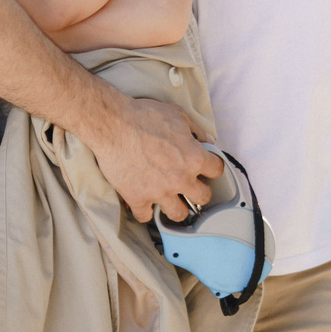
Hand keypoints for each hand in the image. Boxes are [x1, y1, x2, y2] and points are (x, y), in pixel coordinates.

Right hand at [86, 95, 219, 223]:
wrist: (113, 125)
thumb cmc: (144, 116)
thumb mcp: (177, 114)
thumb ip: (196, 129)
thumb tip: (207, 140)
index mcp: (194, 158)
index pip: (217, 170)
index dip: (211, 166)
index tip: (205, 166)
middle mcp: (181, 179)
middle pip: (203, 198)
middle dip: (198, 191)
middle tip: (190, 185)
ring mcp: (159, 192)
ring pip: (178, 214)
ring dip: (176, 206)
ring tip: (170, 199)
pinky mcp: (137, 199)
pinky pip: (145, 217)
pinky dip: (144, 210)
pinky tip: (143, 202)